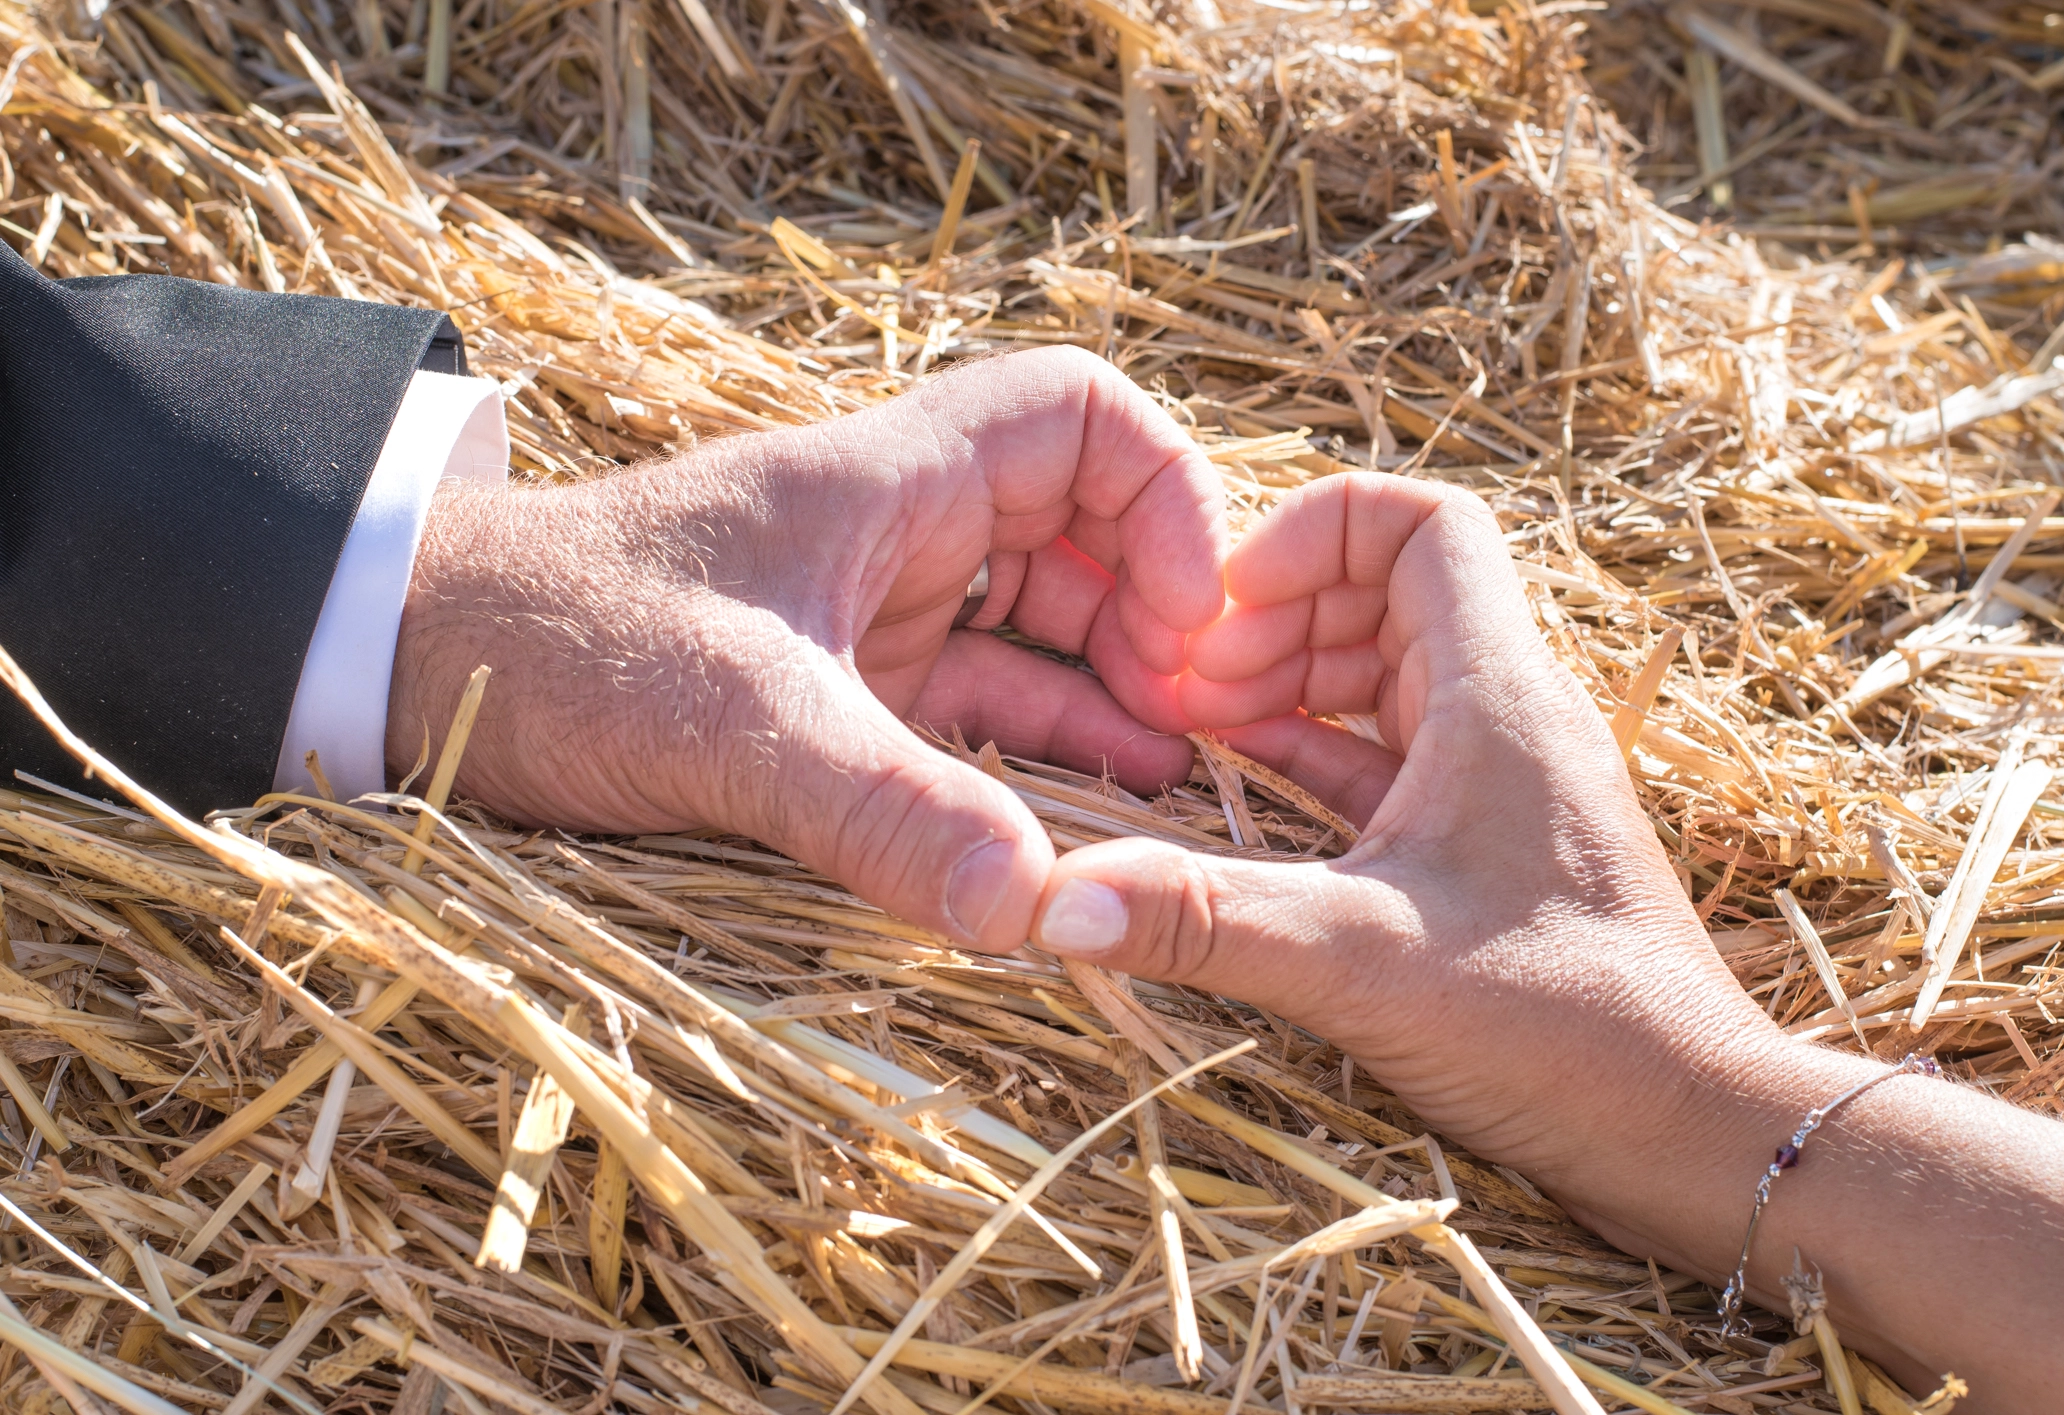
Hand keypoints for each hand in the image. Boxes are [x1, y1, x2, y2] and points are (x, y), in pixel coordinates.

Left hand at [386, 347, 1224, 949]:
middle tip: (1198, 730)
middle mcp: (897, 535)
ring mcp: (873, 618)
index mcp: (887, 481)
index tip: (1187, 619)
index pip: (1080, 417)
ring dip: (1110, 703)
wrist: (403, 667)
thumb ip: (883, 809)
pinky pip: (974, 713)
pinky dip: (1035, 760)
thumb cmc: (551, 641)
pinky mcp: (841, 695)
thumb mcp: (727, 721)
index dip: (1167, 496)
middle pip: (1087, 538)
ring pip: (1040, 635)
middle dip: (1158, 621)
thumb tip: (1038, 911)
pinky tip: (1080, 826)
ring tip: (1175, 789)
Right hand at [1028, 472, 1773, 1180]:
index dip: (1313, 534)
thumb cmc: (1568, 1033)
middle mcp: (1513, 717)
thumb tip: (1053, 899)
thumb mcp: (1363, 963)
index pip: (1421, 522)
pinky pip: (1393, 756)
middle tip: (1187, 686)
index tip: (1225, 611)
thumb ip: (1205, 921)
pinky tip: (1244, 789)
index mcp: (1500, 697)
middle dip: (1277, 615)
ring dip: (1292, 680)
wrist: (1693, 1135)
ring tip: (1197, 727)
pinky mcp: (1496, 848)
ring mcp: (1509, 782)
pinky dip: (1316, 753)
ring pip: (1389, 670)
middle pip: (1388, 589)